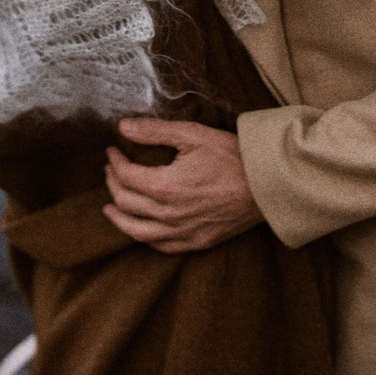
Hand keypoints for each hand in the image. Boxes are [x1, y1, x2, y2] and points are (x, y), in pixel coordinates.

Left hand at [102, 118, 262, 252]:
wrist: (266, 186)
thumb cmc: (232, 157)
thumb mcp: (192, 135)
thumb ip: (154, 131)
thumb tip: (123, 127)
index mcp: (163, 186)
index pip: (125, 175)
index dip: (114, 161)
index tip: (113, 150)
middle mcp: (167, 214)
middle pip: (126, 202)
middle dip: (113, 183)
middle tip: (111, 170)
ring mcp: (181, 232)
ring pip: (137, 232)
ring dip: (119, 218)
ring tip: (109, 208)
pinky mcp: (196, 242)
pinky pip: (161, 246)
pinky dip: (144, 237)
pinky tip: (141, 230)